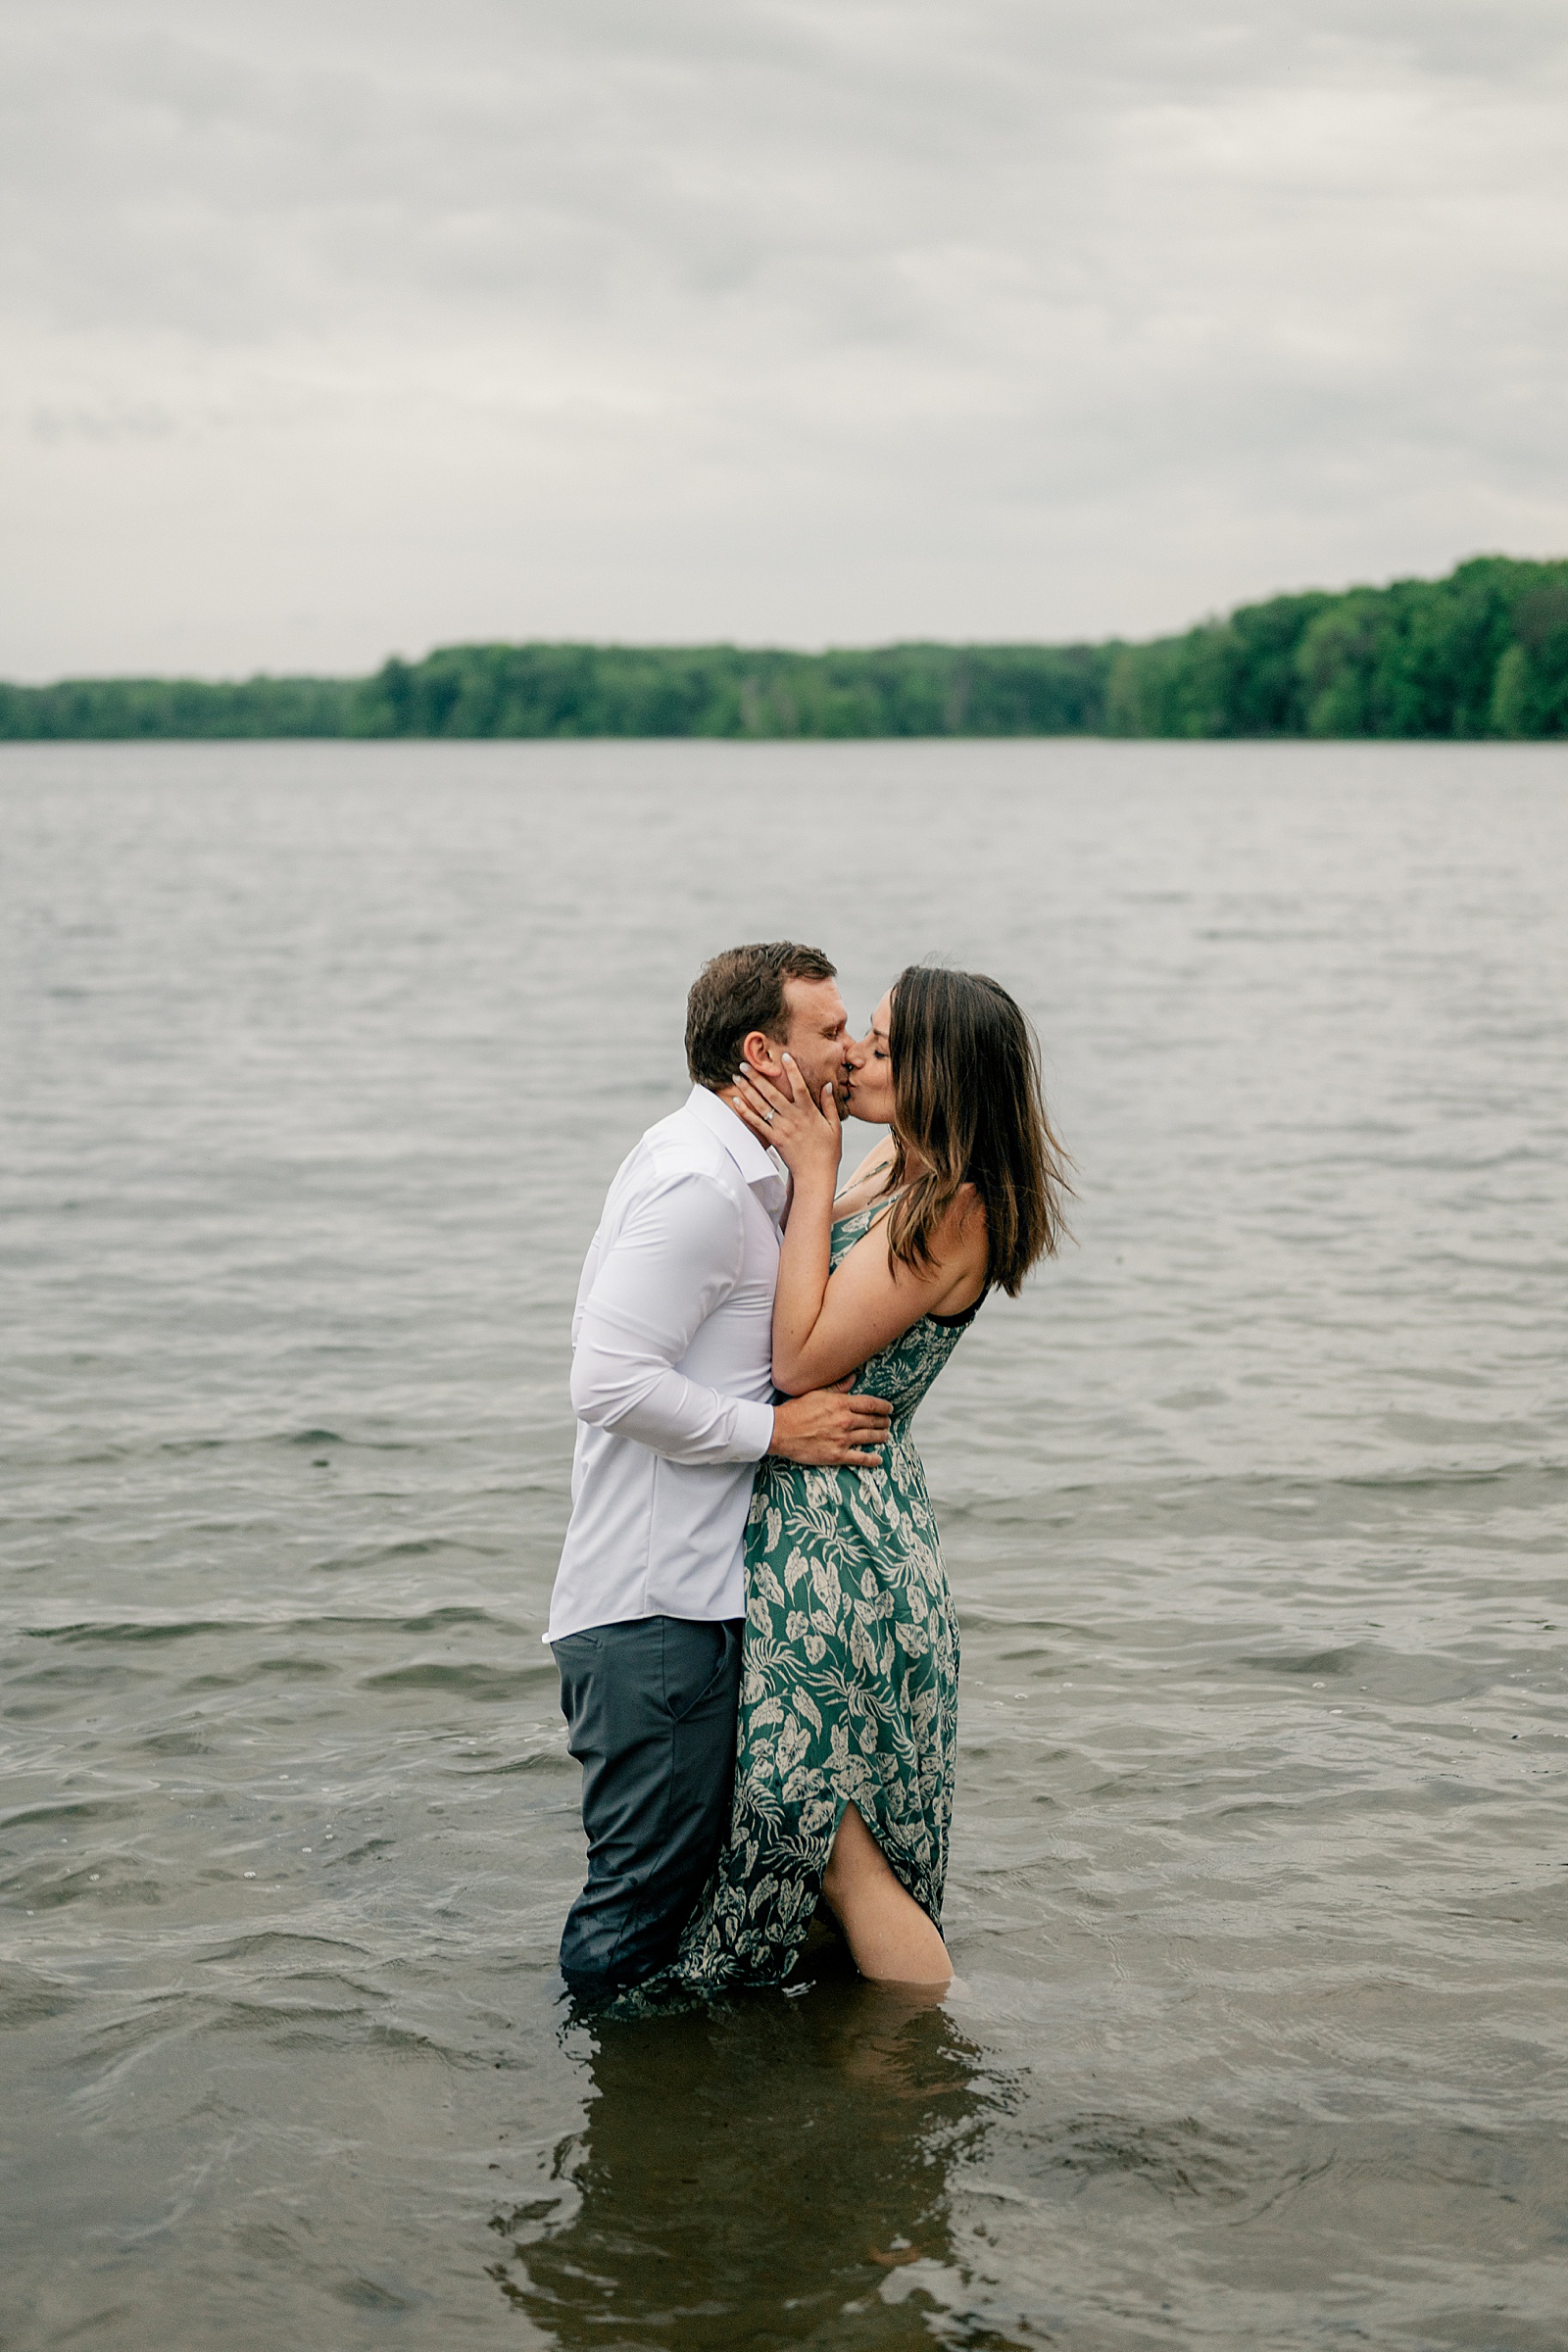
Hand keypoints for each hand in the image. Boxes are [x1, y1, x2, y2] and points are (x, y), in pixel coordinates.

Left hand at [730, 1053, 841, 1186]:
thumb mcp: (834, 1126)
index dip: (792, 1070)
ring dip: (748, 1090)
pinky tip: (736, 1101)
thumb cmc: (827, 1151)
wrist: (815, 1174)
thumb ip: (829, 1104)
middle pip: (773, 1093)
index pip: (799, 1086)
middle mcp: (794, 1118)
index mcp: (809, 1112)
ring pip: (761, 1106)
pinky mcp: (774, 1139)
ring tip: (737, 1077)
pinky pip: (757, 1123)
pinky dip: (745, 1112)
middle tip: (745, 1063)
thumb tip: (828, 1085)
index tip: (783, 1055)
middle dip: (758, 1077)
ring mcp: (782, 1129)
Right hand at [770, 1379, 892, 1467]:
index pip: (870, 1404)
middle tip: (887, 1422)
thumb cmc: (795, 1410)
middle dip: (883, 1421)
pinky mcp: (836, 1455)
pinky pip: (859, 1458)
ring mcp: (842, 1439)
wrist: (781, 1431)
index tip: (889, 1408)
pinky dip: (871, 1459)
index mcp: (841, 1404)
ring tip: (885, 1435)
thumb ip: (837, 1387)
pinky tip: (878, 1459)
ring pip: (869, 1438)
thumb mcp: (816, 1393)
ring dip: (880, 1436)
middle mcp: (845, 1421)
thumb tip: (853, 1379)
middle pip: (872, 1421)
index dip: (883, 1406)